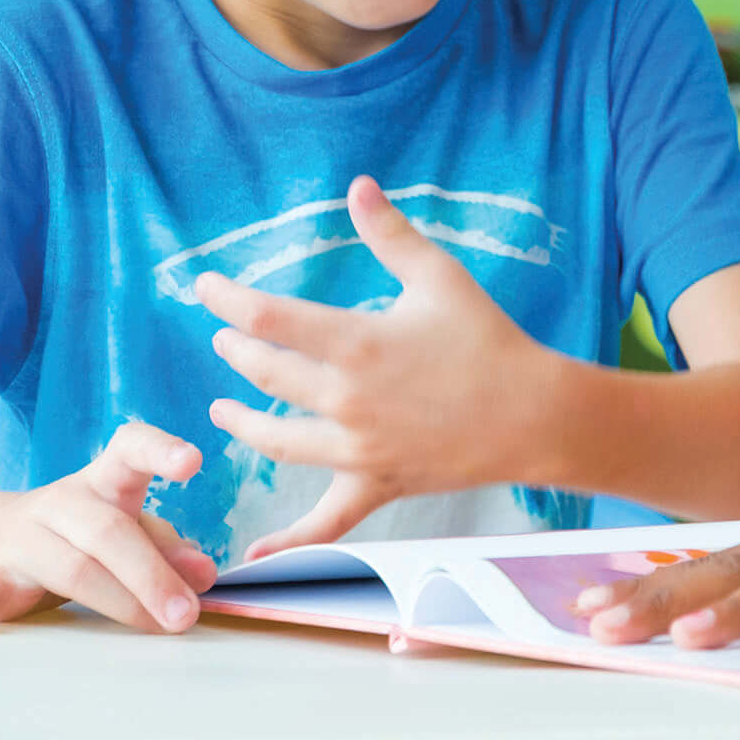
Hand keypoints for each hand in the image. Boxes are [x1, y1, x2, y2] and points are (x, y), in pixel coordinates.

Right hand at [0, 421, 218, 634]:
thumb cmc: (71, 538)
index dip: (160, 450)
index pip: (129, 451)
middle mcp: (58, 504)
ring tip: (158, 625)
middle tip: (188, 613)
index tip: (192, 462)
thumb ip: (163, 548)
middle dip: (153, 573)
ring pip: (65, 565)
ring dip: (115, 598)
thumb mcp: (122, 532)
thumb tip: (202, 574)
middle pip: (108, 530)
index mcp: (99, 484)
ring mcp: (14, 540)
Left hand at [201, 176, 561, 553]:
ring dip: (242, 423)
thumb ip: (391, 233)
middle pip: (265, 375)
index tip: (205, 288)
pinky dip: (287, 540)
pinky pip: (324, 521)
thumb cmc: (489, 340)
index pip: (268, 318)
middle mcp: (346, 399)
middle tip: (225, 338)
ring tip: (223, 412)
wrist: (534, 414)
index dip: (227, 300)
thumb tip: (358, 185)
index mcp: (357, 343)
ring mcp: (357, 449)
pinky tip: (253, 554)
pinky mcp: (376, 484)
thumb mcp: (439, 276)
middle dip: (237, 352)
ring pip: (277, 440)